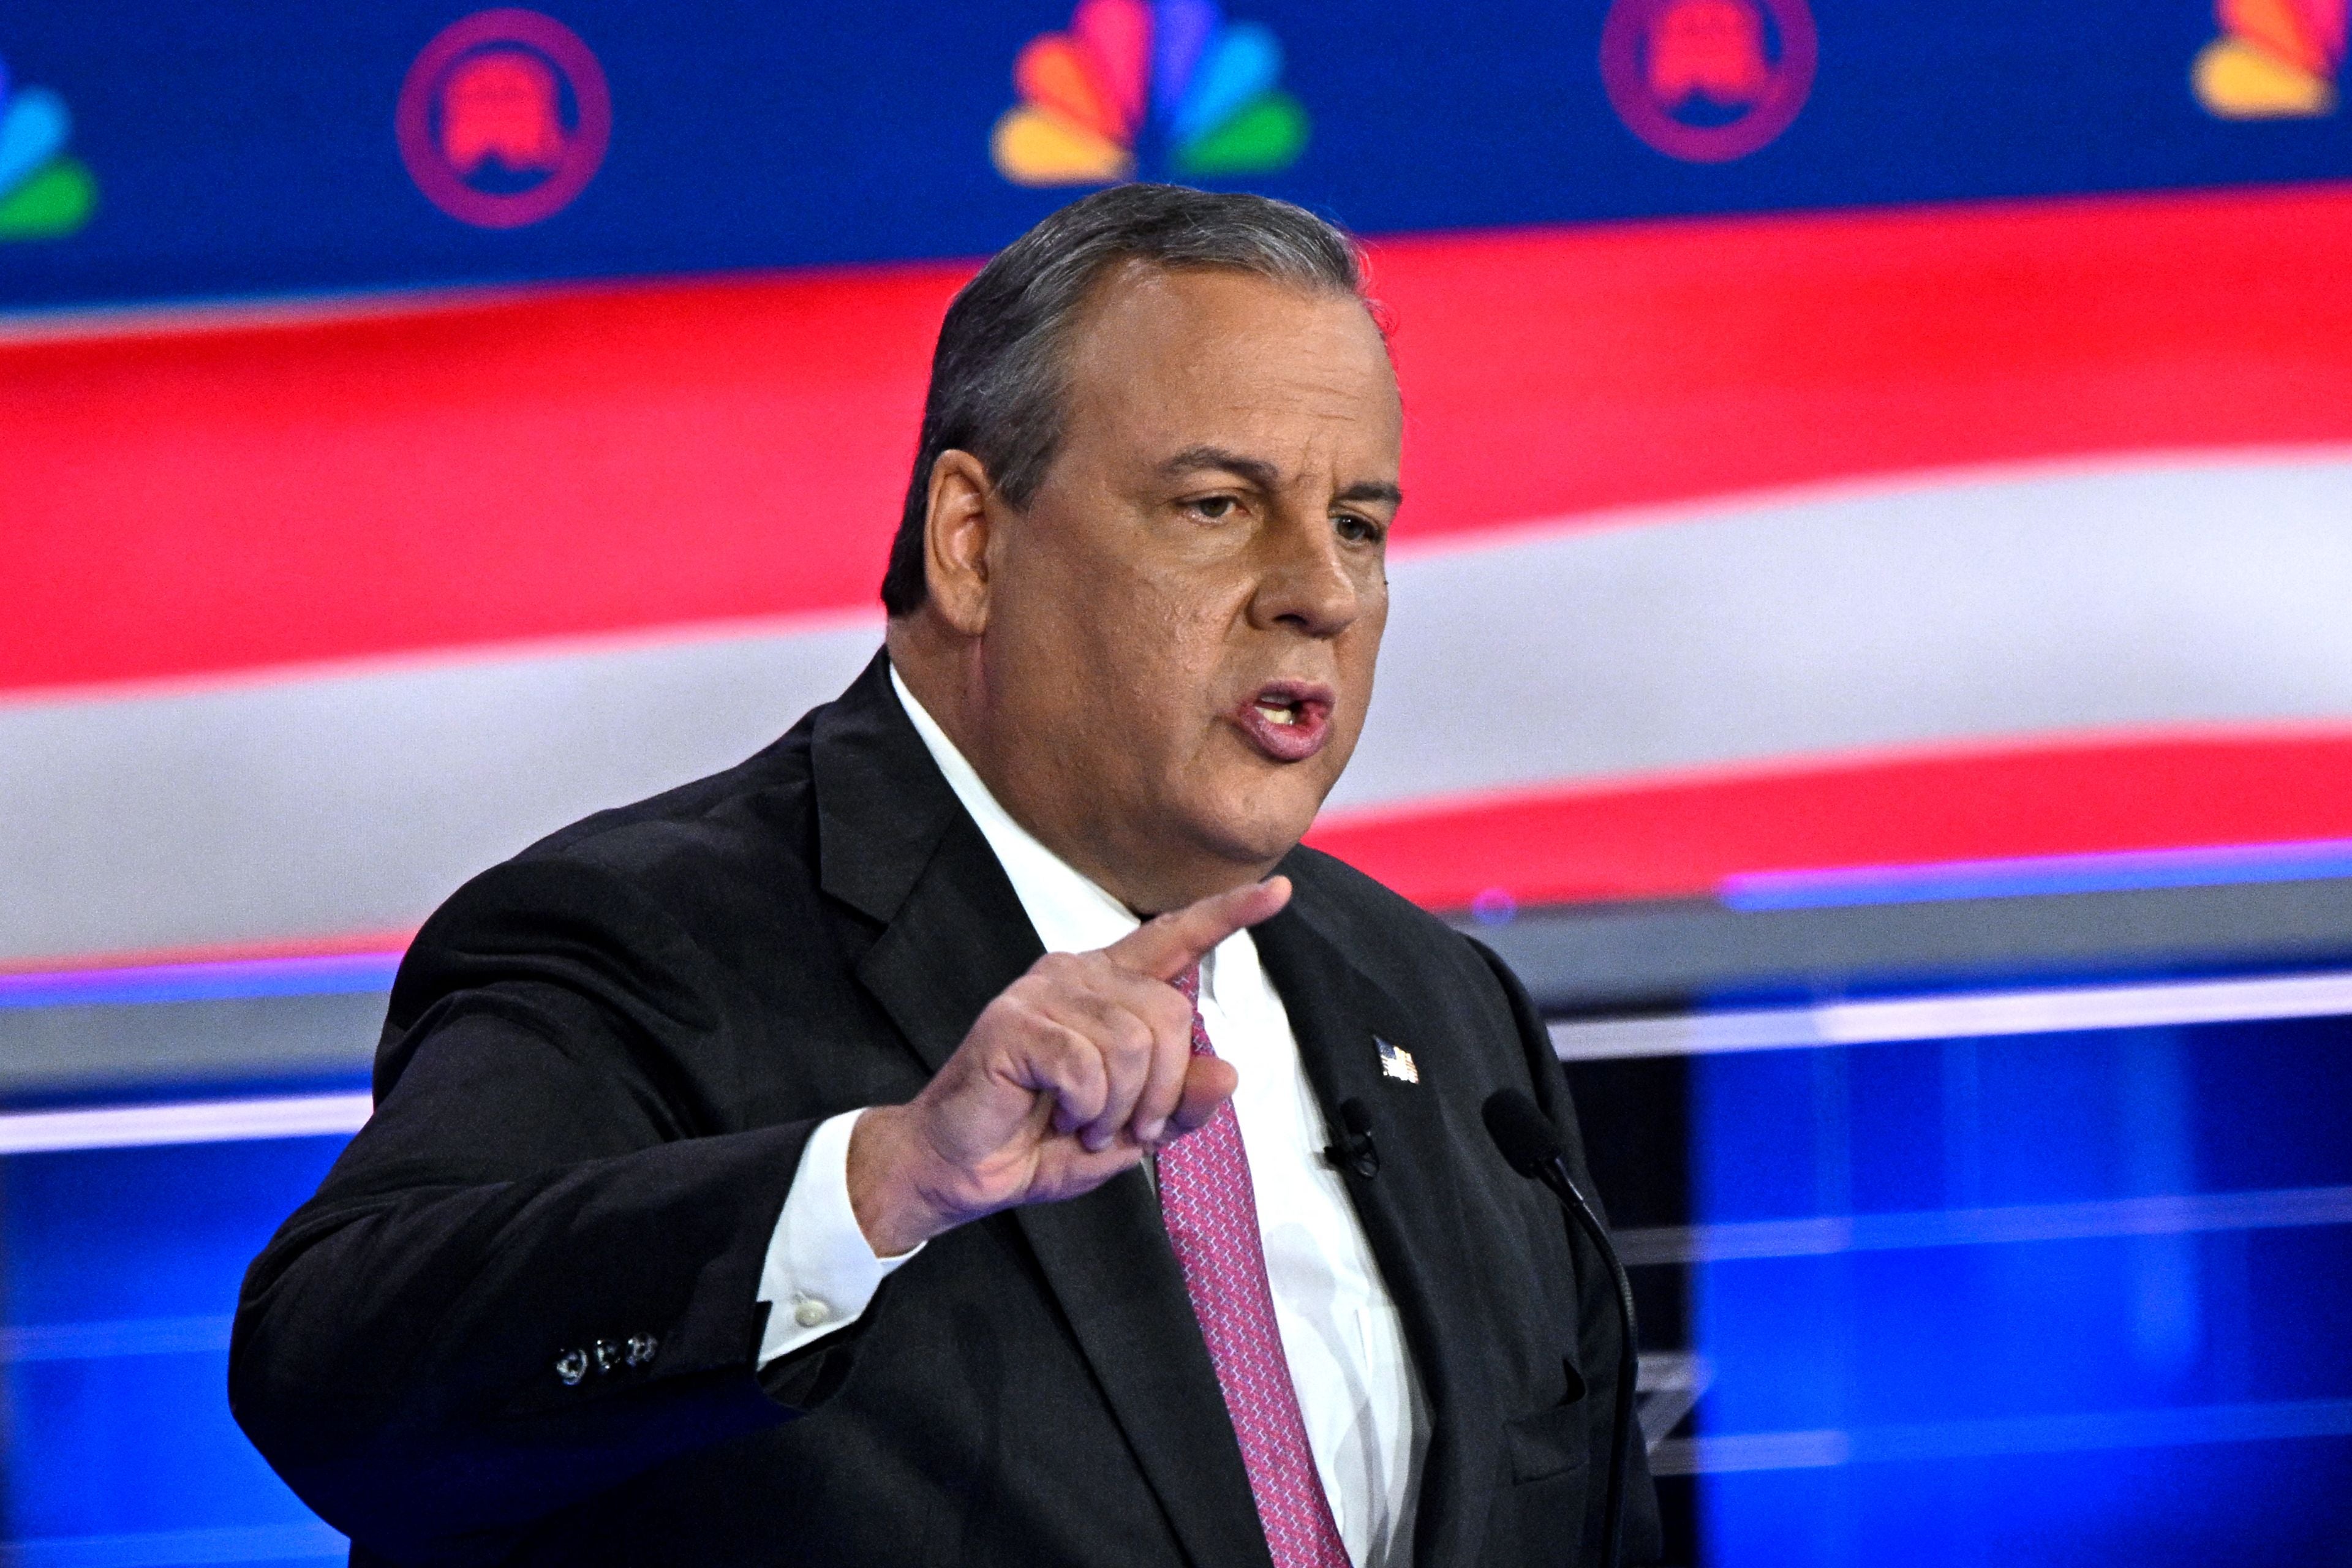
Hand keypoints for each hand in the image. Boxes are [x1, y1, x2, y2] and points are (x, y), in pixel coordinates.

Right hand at [846, 877, 1290, 1255]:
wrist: (960, 1170)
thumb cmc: (1039, 1141)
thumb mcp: (1131, 1131)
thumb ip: (1182, 1103)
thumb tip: (1228, 1073)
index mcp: (1107, 988)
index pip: (1174, 940)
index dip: (1228, 915)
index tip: (1280, 891)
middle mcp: (1075, 974)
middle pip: (1169, 1013)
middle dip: (1163, 1090)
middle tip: (1126, 1127)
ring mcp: (1041, 993)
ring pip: (1134, 1043)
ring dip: (1120, 1107)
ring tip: (1084, 1123)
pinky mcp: (1013, 1023)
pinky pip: (1088, 1066)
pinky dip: (1086, 1109)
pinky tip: (1058, 1115)